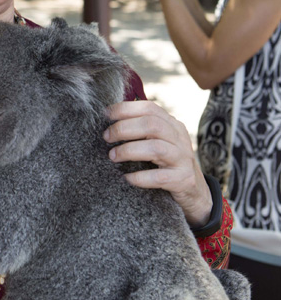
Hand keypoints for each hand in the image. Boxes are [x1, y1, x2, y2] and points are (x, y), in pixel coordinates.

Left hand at [104, 100, 211, 227]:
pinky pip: (159, 177)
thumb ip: (142, 129)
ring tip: (112, 156)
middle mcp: (179, 138)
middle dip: (124, 129)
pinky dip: (140, 177)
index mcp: (172, 125)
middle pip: (151, 125)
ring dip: (129, 150)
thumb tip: (109, 116)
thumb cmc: (167, 162)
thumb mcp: (159, 140)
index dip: (126, 109)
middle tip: (106, 137)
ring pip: (156, 149)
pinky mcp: (182, 179)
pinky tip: (127, 178)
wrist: (194, 191)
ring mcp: (183, 159)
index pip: (149, 108)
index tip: (106, 115)